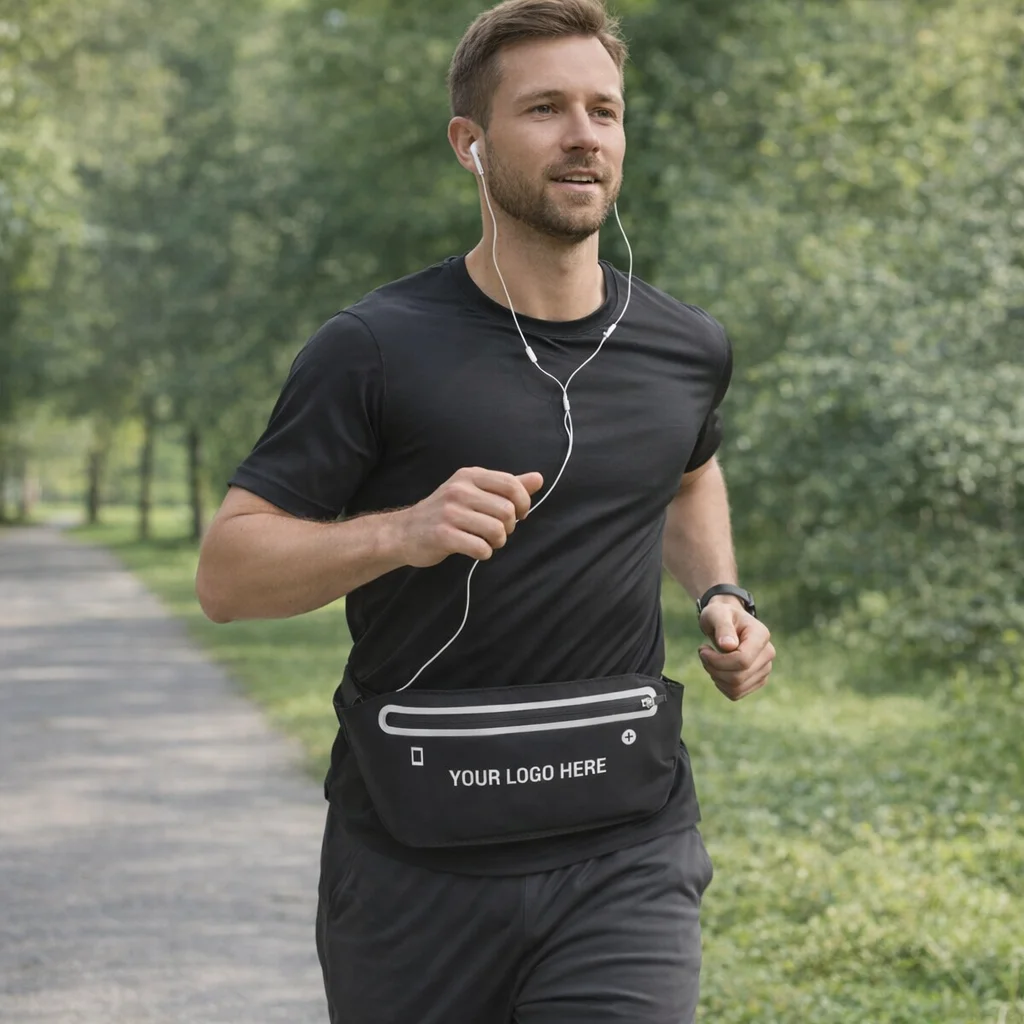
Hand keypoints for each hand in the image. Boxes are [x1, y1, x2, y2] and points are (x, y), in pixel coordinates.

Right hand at [392, 467, 543, 567]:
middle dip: (509, 527)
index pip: (512, 485)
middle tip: (497, 532)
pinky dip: (484, 553)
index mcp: (469, 476)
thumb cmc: (446, 512)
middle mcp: (459, 490)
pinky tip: (474, 550)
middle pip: (507, 511)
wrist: (404, 532)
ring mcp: (449, 512)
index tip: (517, 515)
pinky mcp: (443, 535)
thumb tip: (539, 478)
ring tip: (486, 541)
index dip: (523, 504)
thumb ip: (507, 486)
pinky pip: (481, 548)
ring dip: (497, 542)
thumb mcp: (474, 492)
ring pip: (496, 530)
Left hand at [697, 597, 774, 700]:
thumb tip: (728, 646)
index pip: (742, 660)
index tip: (703, 649)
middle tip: (703, 654)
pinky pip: (736, 693)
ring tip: (709, 661)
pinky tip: (717, 670)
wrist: (727, 622)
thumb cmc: (721, 615)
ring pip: (737, 688)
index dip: (718, 661)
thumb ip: (723, 627)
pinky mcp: (758, 680)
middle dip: (714, 669)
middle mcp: (768, 653)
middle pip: (738, 677)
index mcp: (761, 635)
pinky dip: (721, 685)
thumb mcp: (717, 614)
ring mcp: (765, 668)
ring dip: (716, 677)